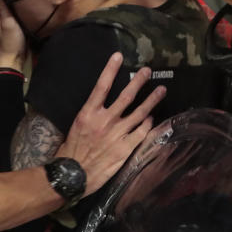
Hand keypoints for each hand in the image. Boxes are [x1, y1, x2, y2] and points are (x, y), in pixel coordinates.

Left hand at [0, 0, 26, 69]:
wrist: (13, 61)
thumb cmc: (10, 41)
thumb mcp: (7, 22)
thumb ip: (2, 7)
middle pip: (6, 6)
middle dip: (13, 0)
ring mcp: (6, 26)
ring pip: (12, 13)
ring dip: (18, 9)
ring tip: (28, 0)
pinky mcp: (13, 32)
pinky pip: (17, 20)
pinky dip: (21, 17)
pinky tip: (29, 13)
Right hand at [55, 53, 165, 195]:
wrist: (73, 175)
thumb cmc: (71, 151)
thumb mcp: (76, 126)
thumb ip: (91, 115)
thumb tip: (101, 106)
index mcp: (89, 113)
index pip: (102, 86)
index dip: (111, 69)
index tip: (119, 56)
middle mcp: (105, 121)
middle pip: (126, 96)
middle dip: (139, 81)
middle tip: (148, 71)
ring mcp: (118, 134)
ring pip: (140, 113)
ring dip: (152, 100)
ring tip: (161, 90)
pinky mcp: (126, 148)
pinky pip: (142, 132)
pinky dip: (148, 123)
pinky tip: (152, 118)